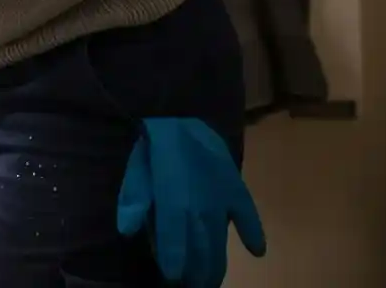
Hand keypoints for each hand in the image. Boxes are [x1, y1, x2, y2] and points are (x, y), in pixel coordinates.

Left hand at [117, 118, 266, 286]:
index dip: (175, 265)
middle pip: (201, 250)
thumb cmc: (151, 149)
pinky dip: (254, 234)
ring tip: (212, 281)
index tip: (173, 279)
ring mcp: (222, 199)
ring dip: (218, 264)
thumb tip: (128, 231)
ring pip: (221, 241)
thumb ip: (132, 201)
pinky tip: (257, 252)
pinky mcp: (236, 188)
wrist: (177, 115)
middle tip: (192, 286)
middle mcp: (200, 207)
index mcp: (173, 204)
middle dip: (196, 273)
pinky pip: (248, 214)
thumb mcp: (134, 174)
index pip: (175, 245)